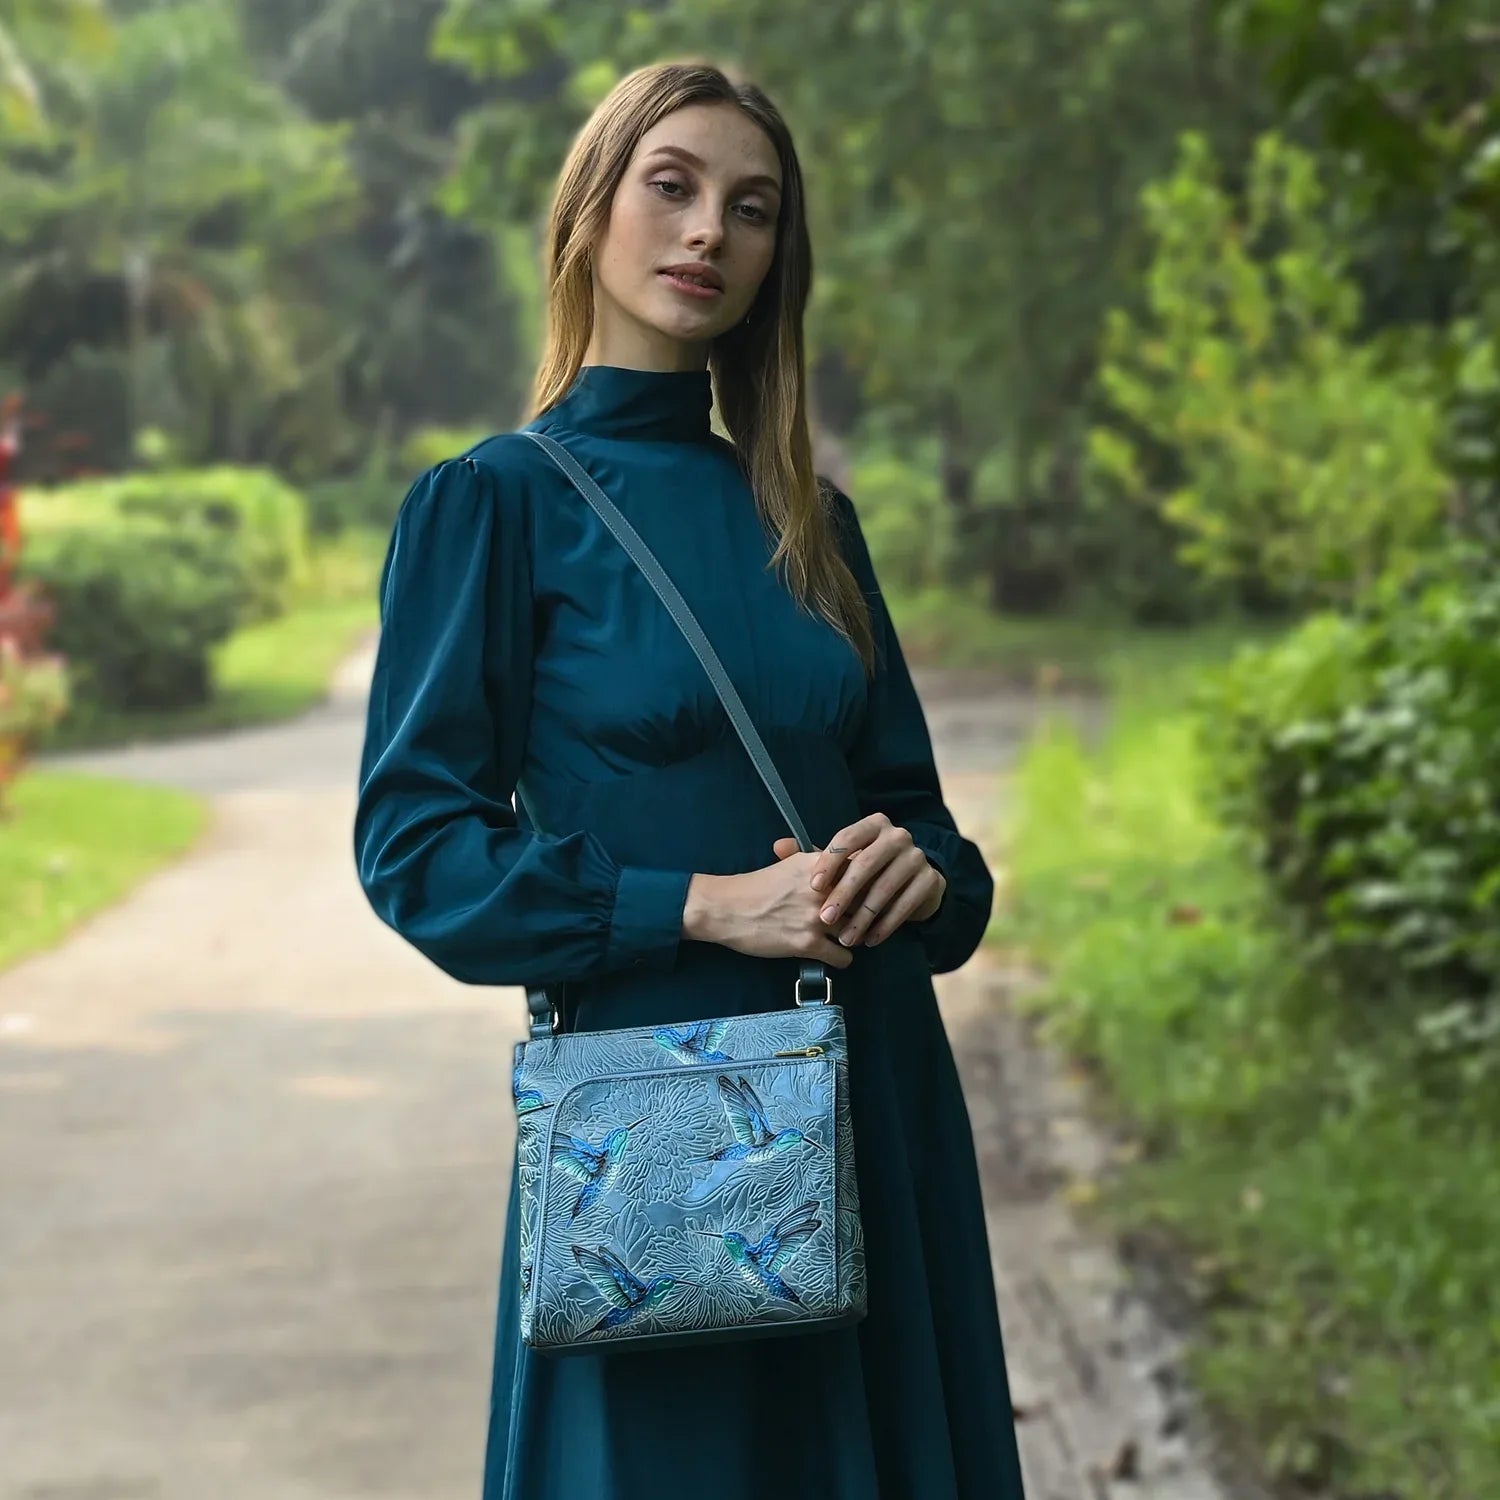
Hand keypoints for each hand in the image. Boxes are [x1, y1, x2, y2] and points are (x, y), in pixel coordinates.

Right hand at [683, 852, 855, 967]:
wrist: (726, 908)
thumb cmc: (757, 885)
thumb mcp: (789, 863)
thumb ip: (817, 862)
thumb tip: (840, 861)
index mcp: (820, 865)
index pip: (865, 871)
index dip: (870, 883)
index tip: (868, 892)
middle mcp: (824, 890)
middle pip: (867, 902)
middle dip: (866, 912)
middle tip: (860, 920)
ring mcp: (817, 918)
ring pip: (859, 931)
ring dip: (856, 937)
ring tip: (847, 938)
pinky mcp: (808, 944)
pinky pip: (845, 957)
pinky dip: (842, 958)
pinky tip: (834, 955)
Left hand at [774, 813, 945, 948]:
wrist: (914, 881)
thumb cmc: (868, 871)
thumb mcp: (843, 861)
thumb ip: (812, 855)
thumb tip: (778, 846)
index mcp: (874, 824)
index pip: (847, 838)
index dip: (829, 861)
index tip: (814, 886)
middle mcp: (898, 836)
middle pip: (865, 864)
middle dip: (843, 894)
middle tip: (824, 919)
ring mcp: (917, 857)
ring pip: (885, 889)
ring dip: (862, 917)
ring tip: (845, 938)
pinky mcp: (931, 881)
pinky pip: (905, 905)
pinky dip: (886, 925)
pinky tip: (870, 940)